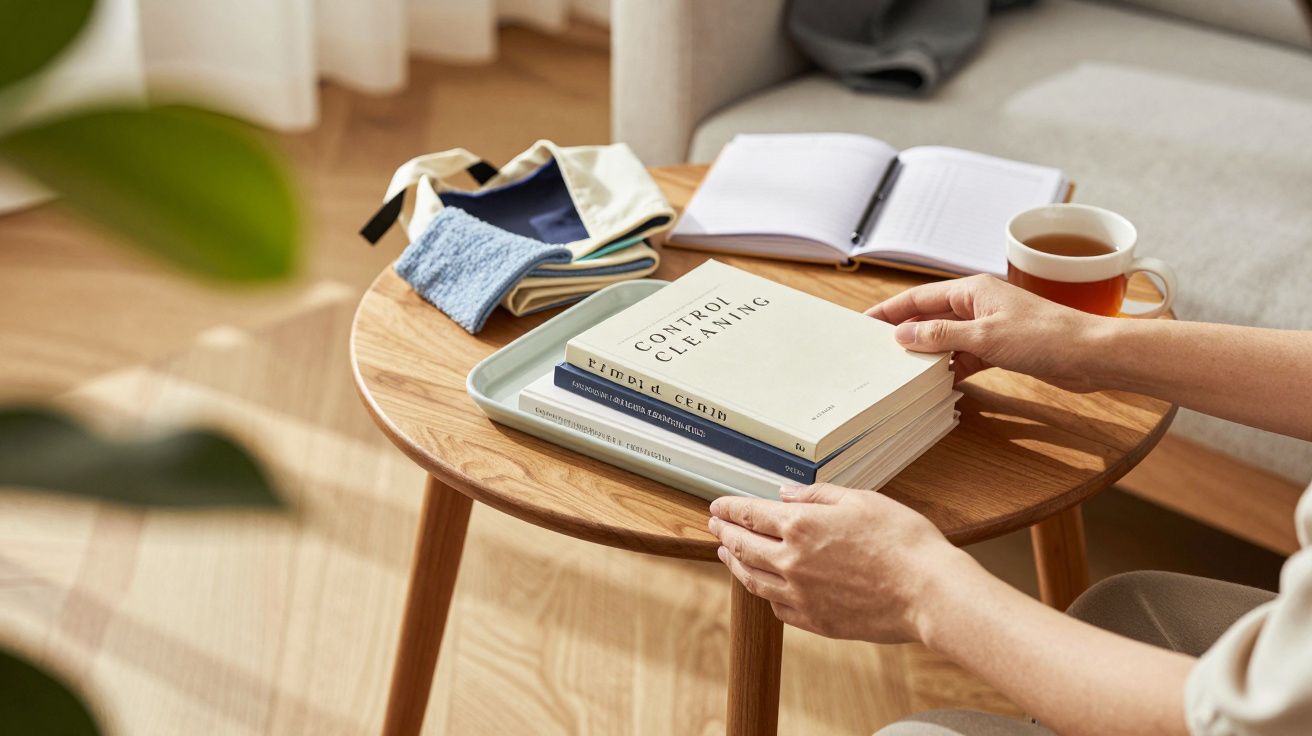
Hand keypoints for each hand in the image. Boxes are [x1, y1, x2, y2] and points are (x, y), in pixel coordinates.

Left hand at [708, 483, 974, 643]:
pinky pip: (778, 607)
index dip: (729, 508)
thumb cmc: (903, 542)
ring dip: (735, 564)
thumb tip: (785, 495)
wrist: (929, 592)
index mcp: (801, 527)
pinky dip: (765, 594)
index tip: (716, 506)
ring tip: (727, 555)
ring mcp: (801, 596)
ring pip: (754, 580)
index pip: (750, 514)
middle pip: (744, 547)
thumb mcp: (861, 500)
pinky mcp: (816, 621)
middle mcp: (792, 562)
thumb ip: (817, 496)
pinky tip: (765, 587)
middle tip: (714, 527)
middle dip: (724, 534)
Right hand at [866, 274, 1106, 391]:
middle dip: (904, 332)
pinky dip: (950, 368)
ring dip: (927, 352)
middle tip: (874, 351)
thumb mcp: (984, 336)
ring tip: (899, 370)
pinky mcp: (1001, 348)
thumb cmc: (1045, 336)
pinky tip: (936, 382)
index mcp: (971, 291)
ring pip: (946, 338)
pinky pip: (965, 355)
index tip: (863, 323)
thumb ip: (940, 335)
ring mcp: (989, 326)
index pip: (918, 297)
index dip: (889, 310)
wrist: (1091, 354)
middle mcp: (978, 305)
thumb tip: (903, 335)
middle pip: (929, 316)